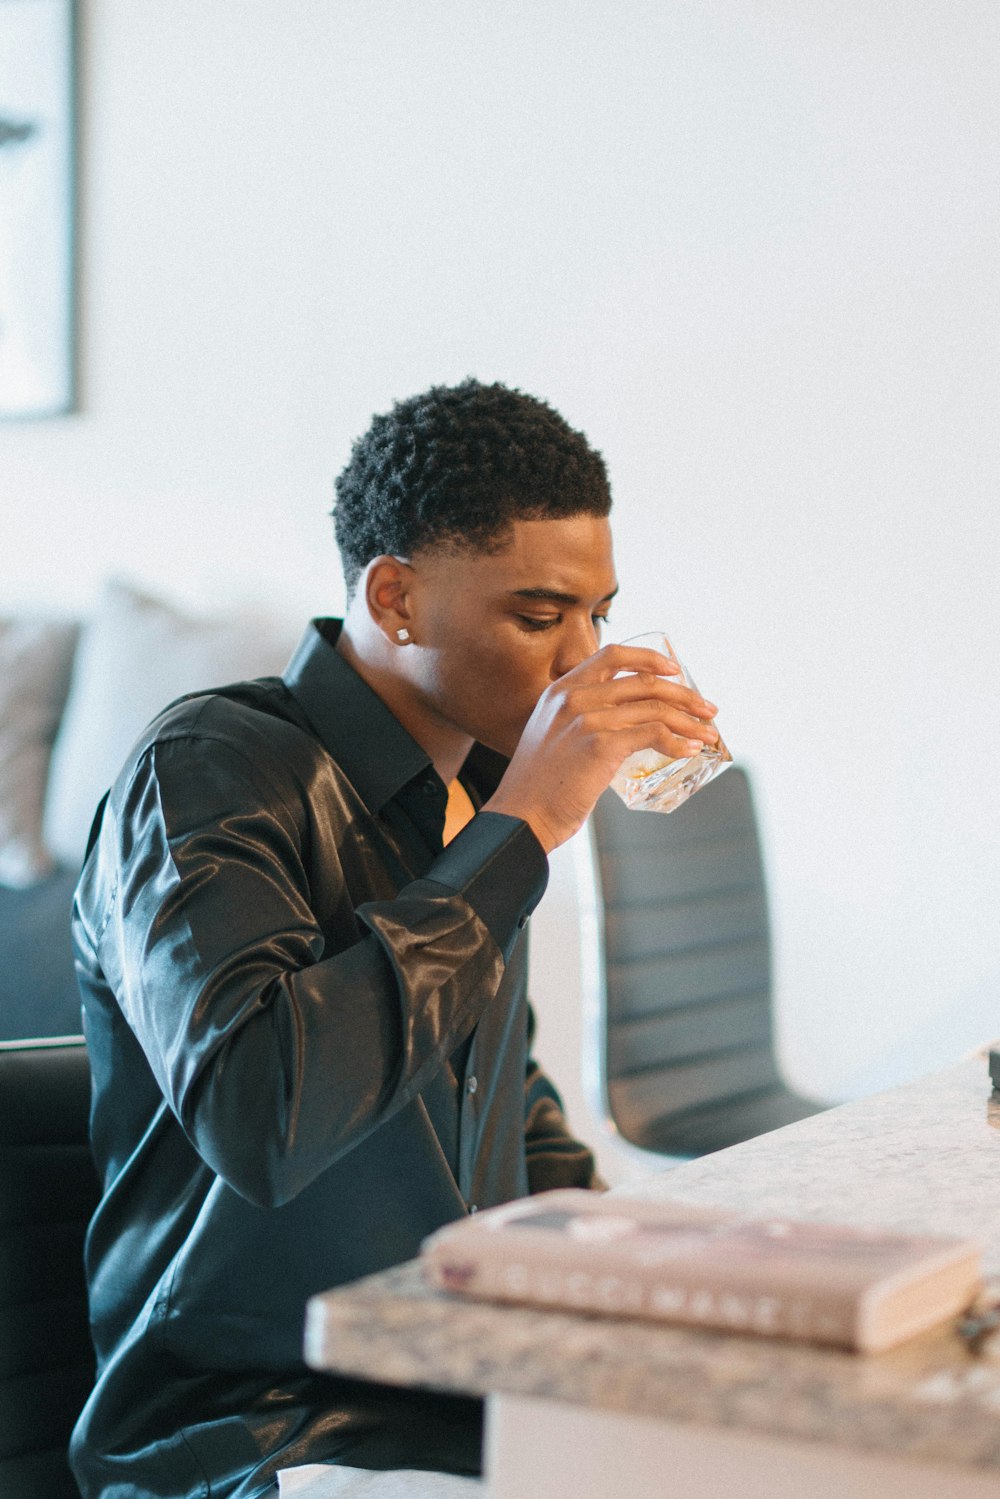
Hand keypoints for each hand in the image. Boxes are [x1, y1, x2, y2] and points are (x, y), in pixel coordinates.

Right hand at [484, 643, 720, 852]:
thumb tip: (627, 722)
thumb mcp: (553, 735)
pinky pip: (653, 734)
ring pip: (654, 707)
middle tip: (707, 708)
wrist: (521, 816)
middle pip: (643, 682)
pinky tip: (689, 751)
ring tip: (708, 734)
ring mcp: (586, 719)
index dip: (649, 658)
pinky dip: (678, 742)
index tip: (675, 670)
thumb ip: (581, 719)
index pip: (612, 655)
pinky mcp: (599, 744)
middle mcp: (573, 697)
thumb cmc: (540, 786)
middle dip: (683, 693)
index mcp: (561, 690)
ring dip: (689, 720)